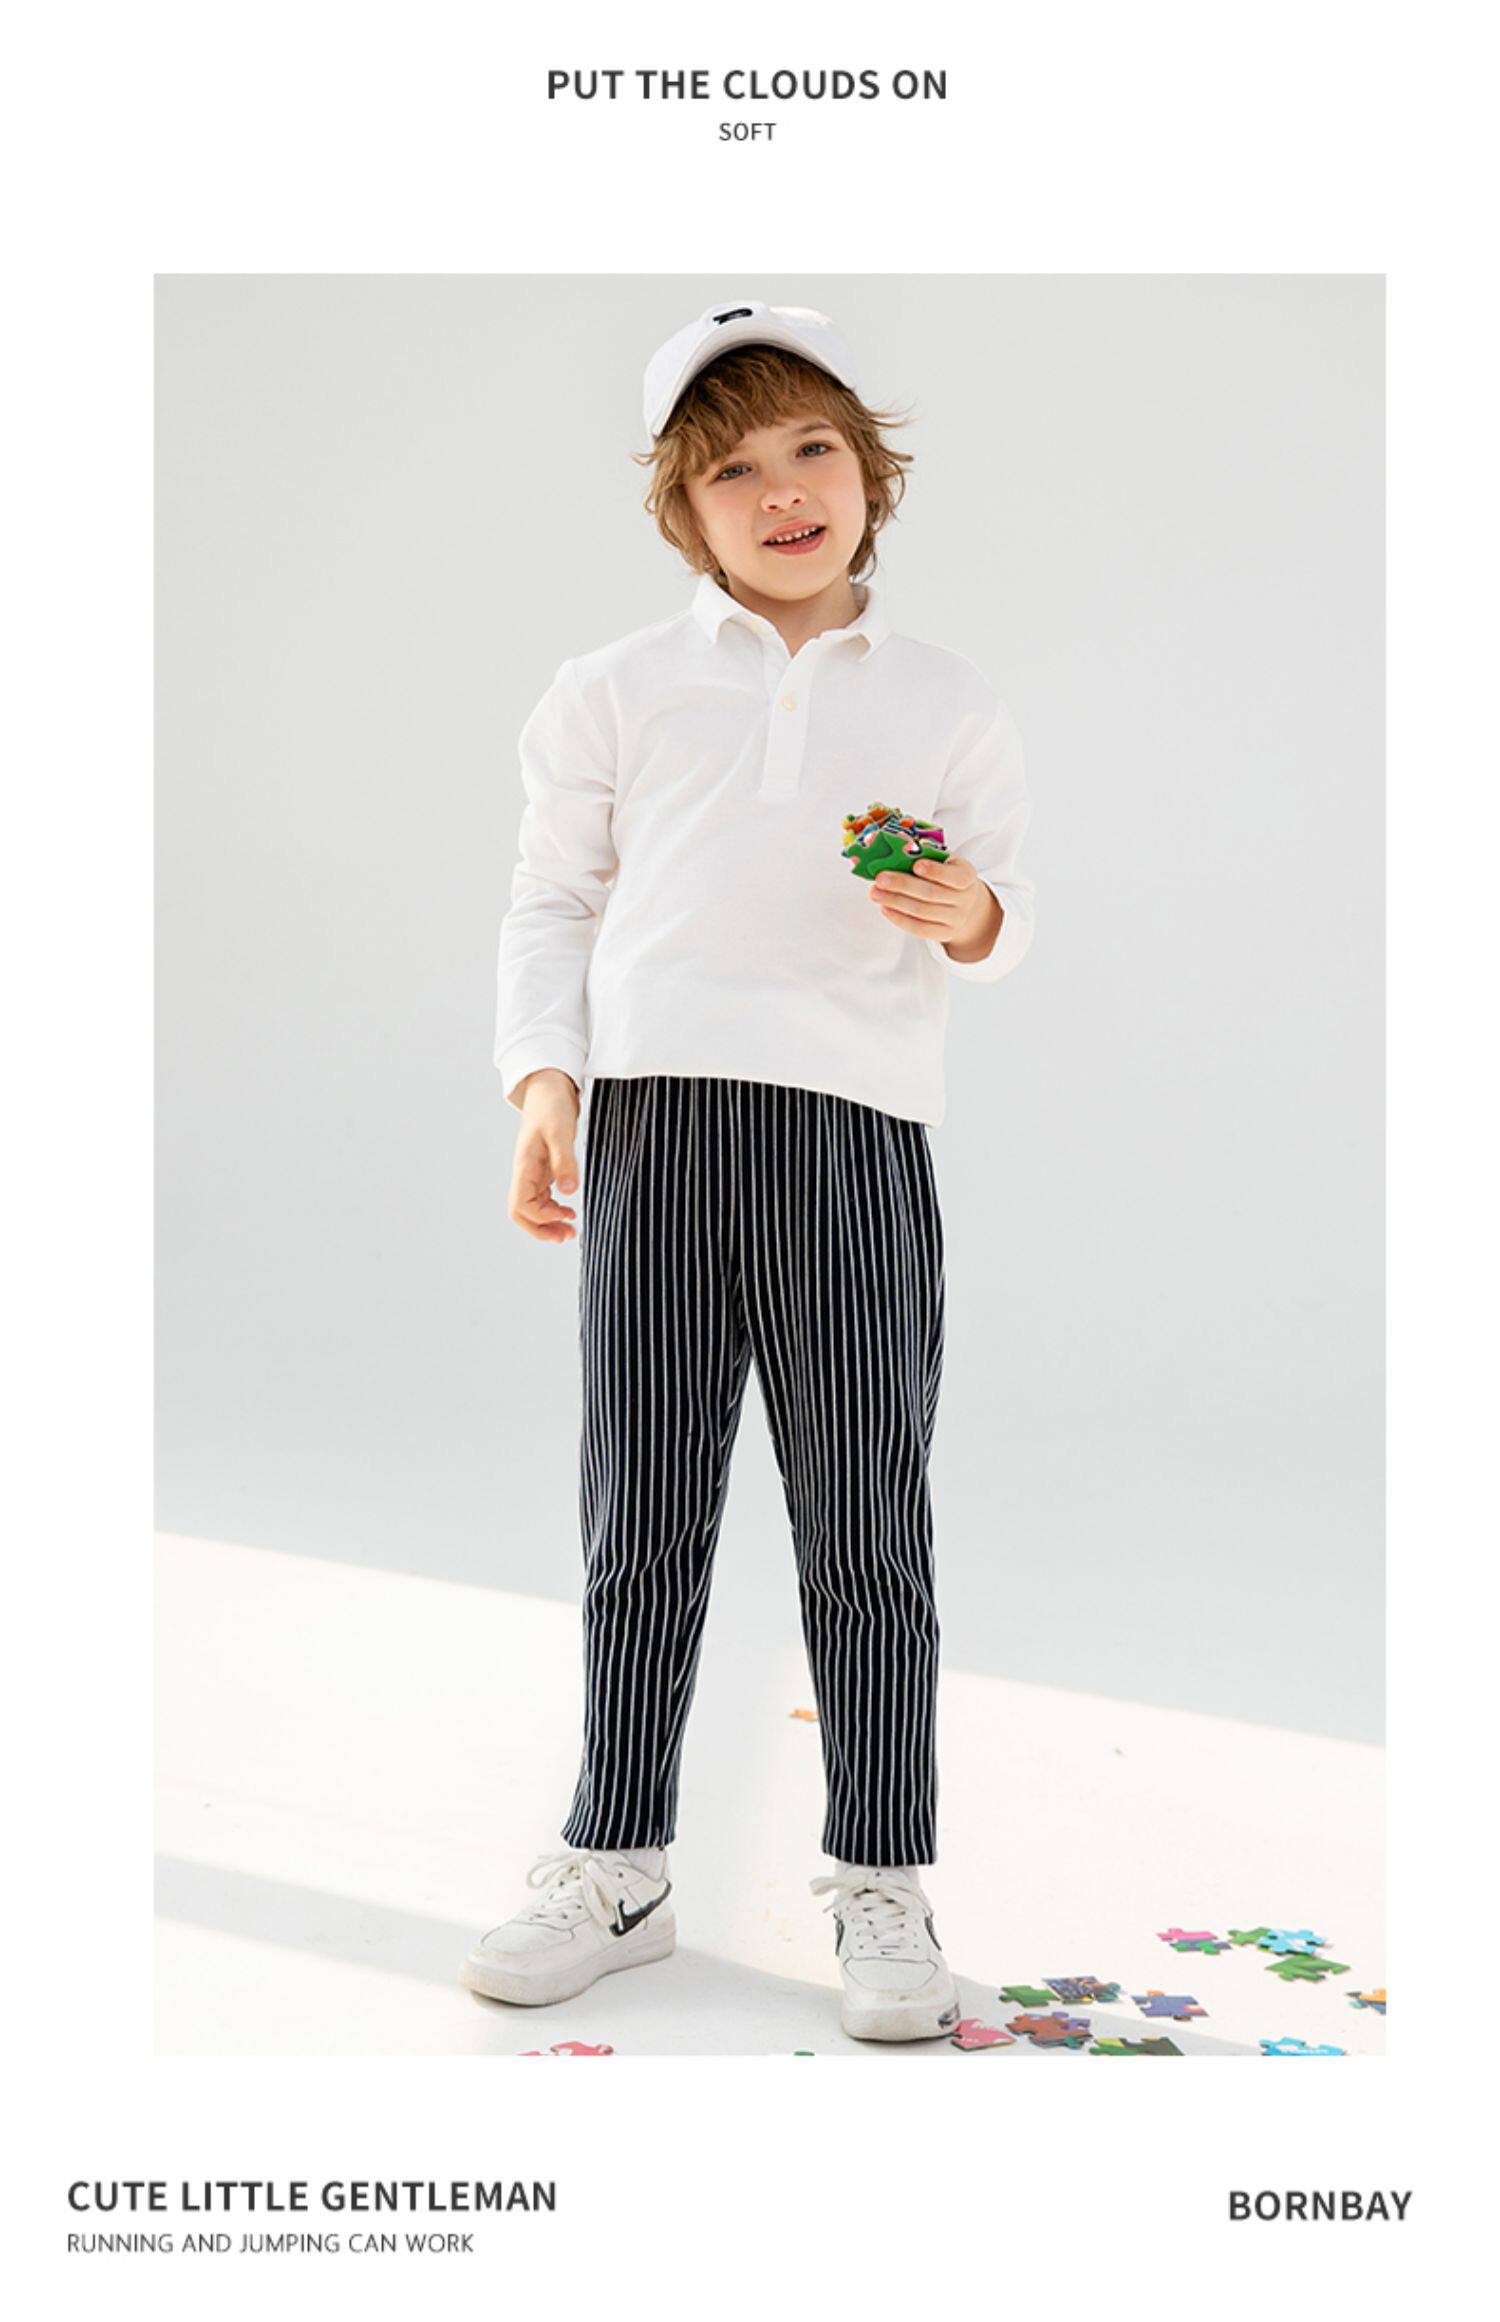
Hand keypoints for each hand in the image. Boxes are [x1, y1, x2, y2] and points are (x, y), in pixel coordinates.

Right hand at [510, 1070, 580, 1243]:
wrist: (549, 1090)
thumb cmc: (551, 1108)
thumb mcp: (560, 1133)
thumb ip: (565, 1161)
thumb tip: (569, 1191)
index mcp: (523, 1166)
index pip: (520, 1204)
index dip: (541, 1216)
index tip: (566, 1213)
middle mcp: (525, 1173)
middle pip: (522, 1213)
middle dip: (541, 1229)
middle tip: (567, 1236)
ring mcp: (533, 1173)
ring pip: (533, 1209)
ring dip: (549, 1223)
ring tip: (571, 1231)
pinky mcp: (544, 1171)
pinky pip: (543, 1199)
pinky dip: (554, 1210)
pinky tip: (569, 1212)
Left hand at [869, 854, 1001, 961]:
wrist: (963, 903)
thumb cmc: (946, 876)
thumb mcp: (944, 862)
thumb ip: (927, 856)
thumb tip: (897, 851)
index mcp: (967, 876)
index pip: (955, 876)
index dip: (935, 871)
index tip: (915, 865)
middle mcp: (964, 899)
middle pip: (931, 894)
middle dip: (903, 885)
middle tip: (880, 878)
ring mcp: (955, 919)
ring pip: (922, 912)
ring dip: (895, 902)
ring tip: (875, 893)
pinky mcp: (944, 934)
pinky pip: (920, 929)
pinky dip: (900, 919)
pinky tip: (885, 908)